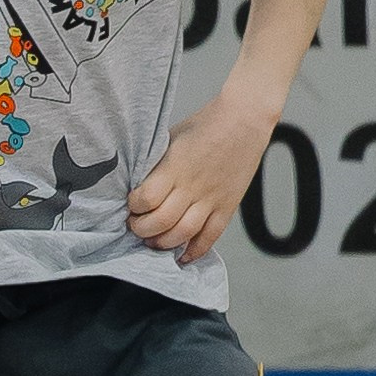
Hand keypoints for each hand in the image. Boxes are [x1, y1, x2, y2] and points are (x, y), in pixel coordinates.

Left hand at [128, 86, 277, 262]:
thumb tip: (138, 182)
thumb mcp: (171, 137)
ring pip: (183, 233)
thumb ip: (157, 163)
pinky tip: (182, 256)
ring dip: (163, 243)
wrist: (245, 119)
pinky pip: (211, 236)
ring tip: (152, 241)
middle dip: (142, 229)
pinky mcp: (227, 205)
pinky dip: (195, 250)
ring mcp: (211, 198)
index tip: (130, 205)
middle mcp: (192, 185)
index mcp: (175, 166)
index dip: (134, 206)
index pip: (147, 198)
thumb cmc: (206, 124)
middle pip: (162, 220)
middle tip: (135, 226)